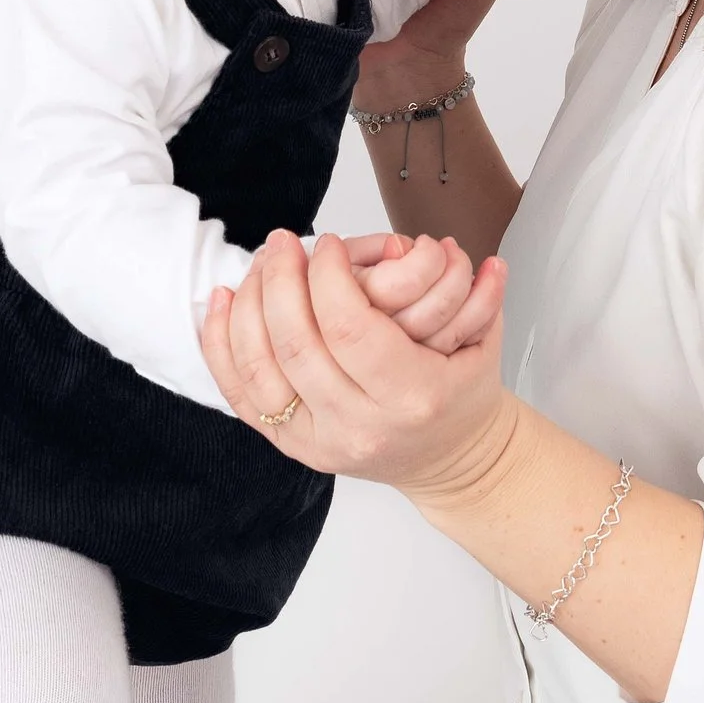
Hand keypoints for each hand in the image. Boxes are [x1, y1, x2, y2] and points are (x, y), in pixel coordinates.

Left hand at [201, 231, 514, 496]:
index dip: (330, 278)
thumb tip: (470, 253)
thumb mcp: (483, 343)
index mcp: (413, 396)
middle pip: (298, 345)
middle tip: (285, 242)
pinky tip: (224, 302)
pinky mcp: (291, 446)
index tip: (329, 246)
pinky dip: (221, 344)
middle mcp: (361, 424)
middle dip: (282, 282)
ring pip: (260, 368)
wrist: (449, 460)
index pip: (352, 329)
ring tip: (260, 264)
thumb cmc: (460, 396)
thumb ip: (482, 294)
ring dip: (249, 305)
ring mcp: (320, 441)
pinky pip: (240, 394)